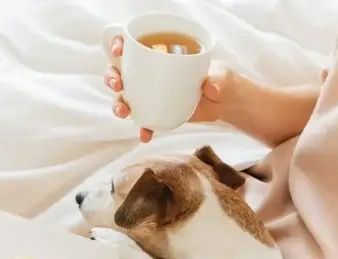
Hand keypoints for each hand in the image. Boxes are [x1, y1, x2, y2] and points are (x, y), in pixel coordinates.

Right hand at [105, 35, 236, 142]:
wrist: (225, 101)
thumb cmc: (221, 78)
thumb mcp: (221, 74)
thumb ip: (216, 79)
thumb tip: (210, 87)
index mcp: (160, 54)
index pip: (132, 45)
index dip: (119, 45)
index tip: (119, 51)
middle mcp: (149, 73)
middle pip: (120, 71)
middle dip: (112, 77)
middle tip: (118, 84)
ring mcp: (150, 94)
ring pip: (125, 97)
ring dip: (118, 104)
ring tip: (123, 111)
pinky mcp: (156, 112)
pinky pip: (143, 121)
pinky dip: (143, 128)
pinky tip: (145, 135)